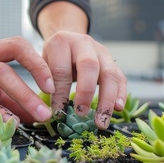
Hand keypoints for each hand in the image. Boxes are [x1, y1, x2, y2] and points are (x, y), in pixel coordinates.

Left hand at [38, 1, 126, 128]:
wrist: (68, 41)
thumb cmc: (53, 58)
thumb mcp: (43, 65)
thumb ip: (45, 82)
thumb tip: (52, 111)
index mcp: (61, 43)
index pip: (62, 70)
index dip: (60, 93)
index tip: (59, 112)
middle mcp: (84, 44)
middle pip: (89, 66)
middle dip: (86, 92)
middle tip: (81, 113)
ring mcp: (102, 52)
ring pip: (109, 74)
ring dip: (106, 100)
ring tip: (101, 121)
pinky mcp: (113, 62)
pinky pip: (120, 78)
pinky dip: (120, 94)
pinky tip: (118, 109)